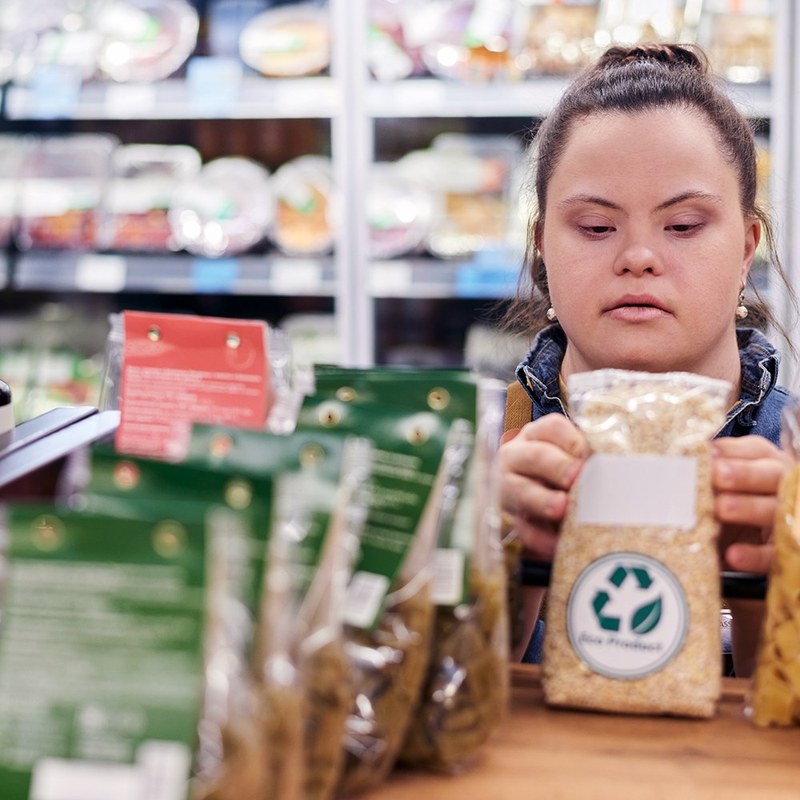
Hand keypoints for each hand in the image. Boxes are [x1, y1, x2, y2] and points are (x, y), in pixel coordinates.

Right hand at [496, 414, 588, 558]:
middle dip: (557, 467)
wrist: (542, 499)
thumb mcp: (574, 458)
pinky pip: (521, 527)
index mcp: (537, 435)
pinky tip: (556, 544)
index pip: (552, 428)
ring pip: (519, 490)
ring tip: (562, 508)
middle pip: (535, 456)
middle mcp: (517, 456)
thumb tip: (618, 464)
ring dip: (542, 500)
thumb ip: (589, 456)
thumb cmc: (567, 473)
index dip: (573, 441)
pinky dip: (539, 537)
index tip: (591, 455)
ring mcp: (508, 487)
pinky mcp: (509, 518)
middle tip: (577, 478)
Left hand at [711, 435, 791, 573]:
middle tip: (719, 475)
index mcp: (766, 463)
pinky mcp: (785, 550)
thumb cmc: (734, 498)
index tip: (710, 454)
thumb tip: (686, 453)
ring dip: (749, 508)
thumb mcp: (726, 478)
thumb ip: (712, 466)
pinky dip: (754, 555)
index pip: (756, 451)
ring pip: (775, 510)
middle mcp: (783, 487)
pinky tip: (733, 555)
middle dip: (745, 474)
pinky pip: (774, 554)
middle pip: (771, 475)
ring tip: (722, 508)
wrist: (753, 540)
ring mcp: (788, 518)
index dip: (734, 452)